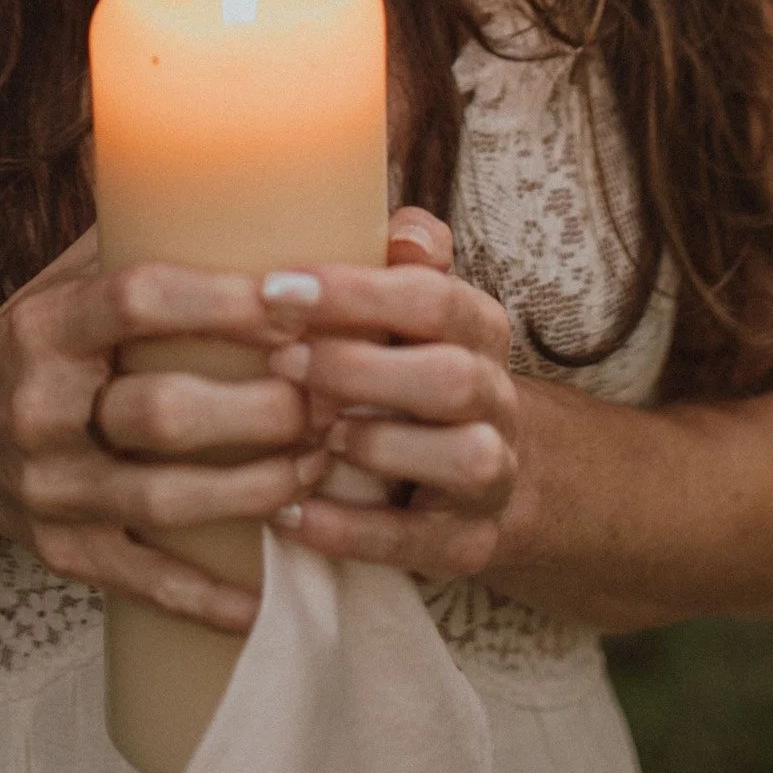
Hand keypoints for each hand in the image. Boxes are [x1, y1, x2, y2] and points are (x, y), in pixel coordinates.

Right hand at [0, 232, 331, 632]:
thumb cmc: (34, 346)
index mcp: (46, 327)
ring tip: (323, 465)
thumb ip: (140, 240)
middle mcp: (41, 407)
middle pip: (162, 411)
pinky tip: (266, 599)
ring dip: (257, 488)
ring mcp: (49, 487)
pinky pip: (139, 578)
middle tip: (335, 396)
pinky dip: (203, 596)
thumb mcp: (63, 281)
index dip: (224, 302)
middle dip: (262, 408)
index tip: (298, 297)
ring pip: (163, 497)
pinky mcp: (59, 551)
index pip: (138, 303)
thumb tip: (259, 179)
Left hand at [262, 207, 520, 582]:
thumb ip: (401, 264)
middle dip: (361, 369)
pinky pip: (417, 542)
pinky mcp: (468, 542)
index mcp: (478, 329)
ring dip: (378, 445)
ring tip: (311, 438)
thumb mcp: (414, 311)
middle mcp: (494, 398)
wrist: (494, 473)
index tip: (277, 289)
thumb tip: (401, 229)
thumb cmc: (419, 369)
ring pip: (461, 459)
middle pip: (452, 379)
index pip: (433, 299)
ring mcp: (491, 474)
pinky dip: (352, 531)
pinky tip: (290, 514)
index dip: (357, 294)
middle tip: (282, 361)